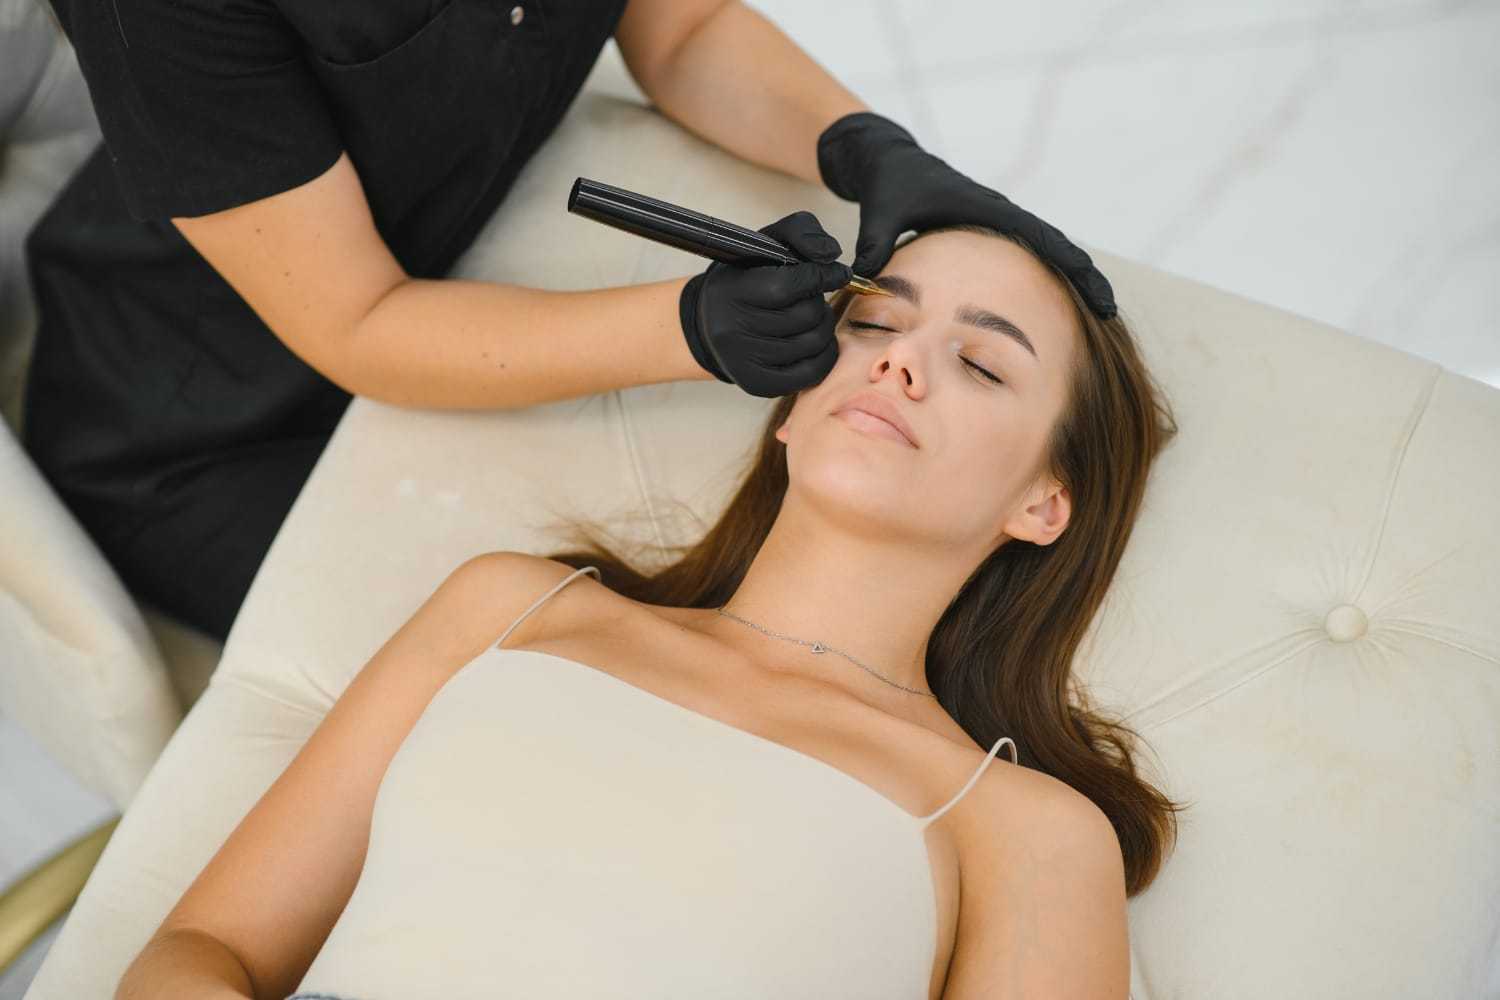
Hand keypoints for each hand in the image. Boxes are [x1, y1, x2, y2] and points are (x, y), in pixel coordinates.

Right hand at [678, 210, 852, 397]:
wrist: (708, 325)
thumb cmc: (743, 280)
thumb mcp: (764, 244)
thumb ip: (800, 231)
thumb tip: (831, 254)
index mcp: (731, 292)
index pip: (790, 285)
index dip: (821, 277)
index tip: (836, 273)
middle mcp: (732, 331)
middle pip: (806, 316)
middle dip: (818, 302)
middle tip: (810, 298)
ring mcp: (744, 362)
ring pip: (814, 343)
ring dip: (822, 326)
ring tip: (808, 318)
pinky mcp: (758, 385)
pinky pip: (812, 372)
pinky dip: (824, 354)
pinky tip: (814, 341)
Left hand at [816, 111, 1117, 319]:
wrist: (889, 162)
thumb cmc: (890, 184)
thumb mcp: (882, 213)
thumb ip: (877, 245)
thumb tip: (865, 277)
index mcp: (988, 209)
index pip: (1043, 238)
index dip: (1072, 264)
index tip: (1097, 291)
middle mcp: (1001, 214)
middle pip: (1057, 246)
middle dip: (1084, 276)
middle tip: (1110, 310)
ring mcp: (999, 223)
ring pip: (1047, 250)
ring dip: (1070, 276)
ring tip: (1095, 311)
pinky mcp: (990, 231)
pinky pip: (1028, 252)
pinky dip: (1047, 272)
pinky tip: (1054, 300)